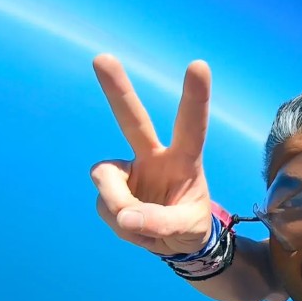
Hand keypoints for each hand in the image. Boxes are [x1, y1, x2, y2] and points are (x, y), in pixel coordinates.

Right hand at [90, 55, 213, 255]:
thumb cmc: (190, 226)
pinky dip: (116, 222)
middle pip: (133, 119)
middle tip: (102, 58)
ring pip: (107, 178)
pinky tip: (133, 225)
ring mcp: (130, 169)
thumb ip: (160, 223)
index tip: (199, 65)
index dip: (195, 97)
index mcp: (185, 159)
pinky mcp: (112, 186)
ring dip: (118, 205)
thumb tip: (125, 215)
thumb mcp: (189, 230)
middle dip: (118, 90)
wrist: (175, 243)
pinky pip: (104, 204)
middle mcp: (154, 156)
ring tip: (140, 225)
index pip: (193, 126)